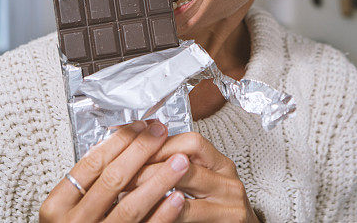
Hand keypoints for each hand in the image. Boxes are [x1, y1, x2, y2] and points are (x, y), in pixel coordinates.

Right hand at [40, 120, 188, 221]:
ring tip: (179, 161)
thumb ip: (88, 180)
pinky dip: (162, 214)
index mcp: (57, 206)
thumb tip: (119, 141)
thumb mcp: (67, 205)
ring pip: (130, 206)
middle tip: (161, 133)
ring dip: (159, 180)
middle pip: (112, 179)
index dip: (119, 142)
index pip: (92, 164)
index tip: (141, 126)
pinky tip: (177, 197)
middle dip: (141, 152)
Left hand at [131, 132, 259, 222]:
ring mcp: (231, 202)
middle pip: (187, 160)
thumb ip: (181, 170)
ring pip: (185, 186)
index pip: (191, 142)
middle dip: (151, 164)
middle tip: (125, 171)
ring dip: (152, 186)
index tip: (135, 148)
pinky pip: (190, 212)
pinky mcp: (229, 220)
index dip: (162, 144)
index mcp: (220, 165)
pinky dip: (166, 211)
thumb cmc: (216, 213)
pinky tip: (149, 211)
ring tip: (129, 191)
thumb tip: (142, 155)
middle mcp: (228, 180)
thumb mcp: (202, 186)